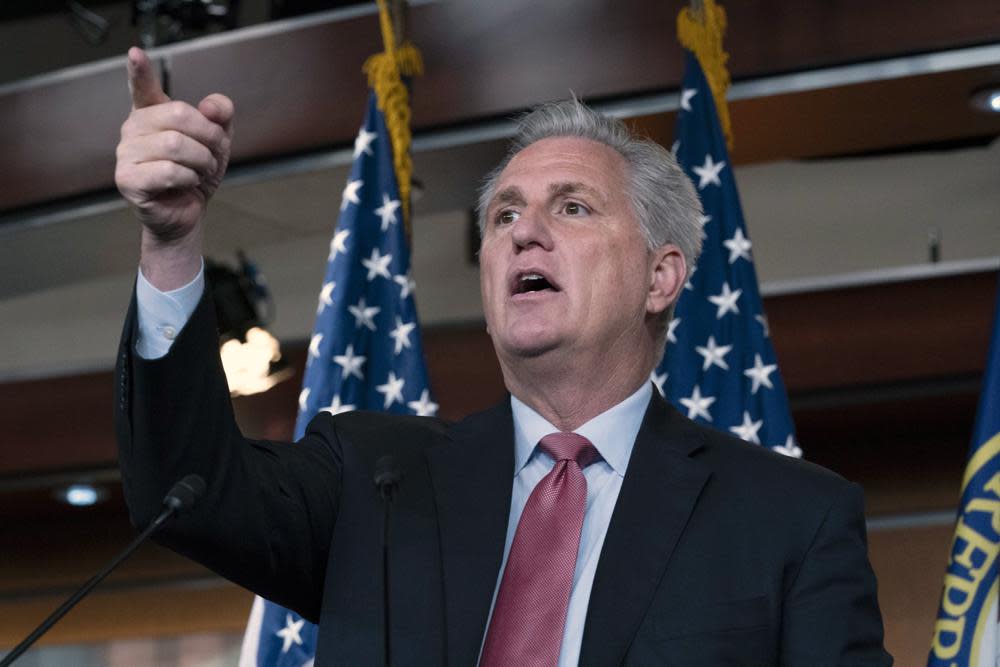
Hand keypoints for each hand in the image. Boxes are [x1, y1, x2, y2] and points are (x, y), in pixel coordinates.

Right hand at [115, 47, 233, 243]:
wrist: (188, 212)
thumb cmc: (196, 173)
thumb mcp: (216, 142)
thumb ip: (220, 118)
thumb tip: (212, 105)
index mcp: (151, 113)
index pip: (143, 87)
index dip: (140, 71)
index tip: (136, 54)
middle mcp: (133, 128)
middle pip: (179, 115)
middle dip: (209, 136)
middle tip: (212, 155)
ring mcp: (126, 153)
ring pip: (175, 145)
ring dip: (201, 161)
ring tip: (199, 171)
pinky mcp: (127, 179)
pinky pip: (169, 171)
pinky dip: (188, 178)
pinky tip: (185, 184)